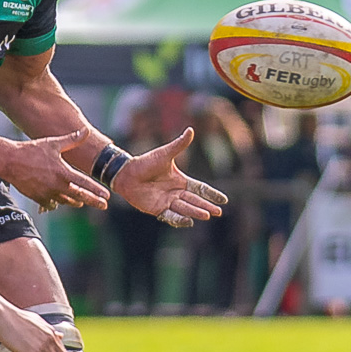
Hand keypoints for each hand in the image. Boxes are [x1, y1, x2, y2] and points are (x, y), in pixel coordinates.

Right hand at [2, 130, 108, 209]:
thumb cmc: (32, 150)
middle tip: (104, 206)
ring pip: (66, 201)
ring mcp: (47, 193)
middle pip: (79, 196)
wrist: (10, 161)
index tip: (107, 196)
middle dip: (93, 201)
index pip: (84, 184)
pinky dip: (57, 202)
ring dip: (75, 202)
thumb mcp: (53, 143)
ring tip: (82, 202)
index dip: (97, 190)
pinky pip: (52, 204)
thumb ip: (72, 140)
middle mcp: (56, 185)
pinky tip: (60, 201)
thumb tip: (86, 131)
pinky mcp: (38, 198)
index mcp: (62, 172)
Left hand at [113, 128, 228, 226]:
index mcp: (180, 181)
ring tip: (207, 215)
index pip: (200, 189)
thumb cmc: (145, 162)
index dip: (211, 194)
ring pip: (185, 208)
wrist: (126, 173)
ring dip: (196, 212)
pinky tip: (189, 221)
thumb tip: (191, 129)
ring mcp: (167, 202)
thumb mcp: (165, 154)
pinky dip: (179, 219)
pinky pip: (170, 216)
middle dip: (206, 206)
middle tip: (219, 212)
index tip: (224, 200)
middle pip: (195, 201)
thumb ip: (179, 145)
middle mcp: (176, 193)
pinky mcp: (157, 209)